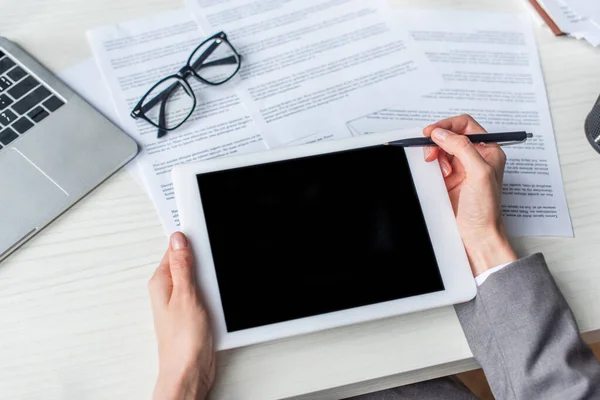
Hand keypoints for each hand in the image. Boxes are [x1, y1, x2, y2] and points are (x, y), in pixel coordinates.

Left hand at [148, 232, 214, 399]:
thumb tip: (179, 239)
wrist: (190, 372)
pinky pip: (207, 294)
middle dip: (205, 262)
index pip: (174, 249)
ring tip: (215, 291)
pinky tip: (219, 300)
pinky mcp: (195, 313)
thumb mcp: (185, 296)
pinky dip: (215, 294)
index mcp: (161, 282)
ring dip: (212, 281)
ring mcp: (182, 302)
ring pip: (201, 279)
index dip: (190, 240)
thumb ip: (182, 266)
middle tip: (213, 269)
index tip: (203, 231)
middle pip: (189, 262)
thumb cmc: (181, 343)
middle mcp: (169, 291)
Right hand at [423, 115, 516, 276]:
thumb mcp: (480, 172)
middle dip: (438, 141)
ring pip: (440, 149)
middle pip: (450, 135)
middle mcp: (474, 156)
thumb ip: (462, 148)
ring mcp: (460, 168)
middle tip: (429, 151)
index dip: (448, 125)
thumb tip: (442, 133)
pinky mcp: (447, 179)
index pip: (466, 125)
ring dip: (434, 155)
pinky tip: (436, 176)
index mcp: (488, 150)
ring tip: (435, 166)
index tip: (432, 132)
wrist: (476, 234)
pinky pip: (434, 164)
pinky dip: (431, 167)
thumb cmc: (485, 208)